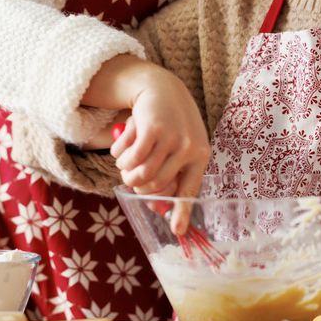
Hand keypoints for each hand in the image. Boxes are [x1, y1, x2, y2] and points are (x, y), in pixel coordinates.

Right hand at [108, 70, 208, 201]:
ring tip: (125, 165)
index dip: (182, 212)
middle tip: (130, 178)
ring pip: (141, 175)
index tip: (177, 232)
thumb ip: (169, 174)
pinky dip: (120, 158)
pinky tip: (120, 150)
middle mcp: (189, 148)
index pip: (190, 190)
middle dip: (138, 188)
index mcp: (200, 155)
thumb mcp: (176, 146)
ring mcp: (172, 138)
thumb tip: (156, 208)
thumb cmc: (169, 124)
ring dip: (126, 174)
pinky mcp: (152, 129)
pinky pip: (130, 159)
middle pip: (156, 186)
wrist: (161, 88)